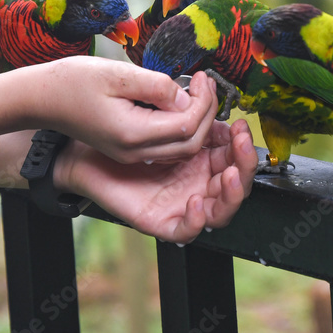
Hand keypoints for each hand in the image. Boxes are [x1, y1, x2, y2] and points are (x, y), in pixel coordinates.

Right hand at [22, 57, 220, 164]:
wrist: (40, 99)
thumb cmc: (73, 80)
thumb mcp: (118, 73)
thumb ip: (157, 86)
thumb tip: (188, 98)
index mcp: (132, 133)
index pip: (187, 126)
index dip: (203, 102)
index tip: (203, 77)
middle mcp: (134, 151)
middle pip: (190, 144)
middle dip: (206, 114)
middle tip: (206, 83)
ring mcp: (131, 154)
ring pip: (182, 149)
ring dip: (197, 122)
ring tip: (198, 91)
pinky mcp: (129, 149)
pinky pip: (167, 146)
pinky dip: (183, 128)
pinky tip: (182, 103)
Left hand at [54, 118, 256, 242]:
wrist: (86, 153)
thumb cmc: (120, 133)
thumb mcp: (157, 116)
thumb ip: (185, 112)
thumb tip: (209, 101)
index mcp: (202, 158)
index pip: (236, 157)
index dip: (244, 145)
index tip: (242, 126)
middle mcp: (197, 182)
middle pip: (237, 184)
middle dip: (246, 165)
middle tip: (243, 146)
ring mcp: (182, 204)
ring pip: (220, 210)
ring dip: (232, 194)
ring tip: (230, 175)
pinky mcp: (162, 221)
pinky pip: (186, 231)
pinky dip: (195, 221)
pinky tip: (194, 202)